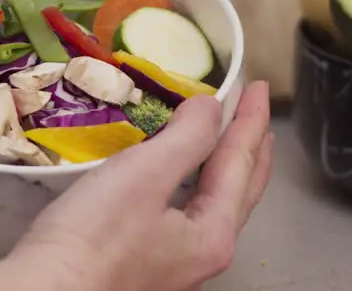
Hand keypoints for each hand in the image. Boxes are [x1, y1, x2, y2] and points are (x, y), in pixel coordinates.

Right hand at [0, 81, 273, 290]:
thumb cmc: (93, 237)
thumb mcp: (145, 175)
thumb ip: (187, 137)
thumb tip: (212, 108)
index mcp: (213, 234)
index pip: (242, 163)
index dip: (251, 119)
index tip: (258, 84)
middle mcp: (201, 256)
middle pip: (239, 190)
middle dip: (249, 147)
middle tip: (255, 111)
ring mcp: (173, 266)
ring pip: (214, 206)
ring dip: (224, 167)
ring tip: (225, 139)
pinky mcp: (143, 266)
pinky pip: (185, 215)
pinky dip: (194, 184)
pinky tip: (177, 180)